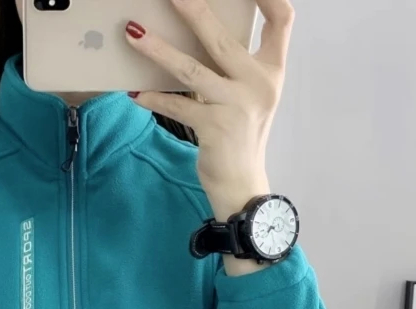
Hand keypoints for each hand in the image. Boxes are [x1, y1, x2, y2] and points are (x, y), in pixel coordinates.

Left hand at [125, 0, 294, 226]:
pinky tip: (134, 91)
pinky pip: (177, 106)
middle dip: (193, 10)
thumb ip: (237, 67)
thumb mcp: (251, 97)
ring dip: (158, 50)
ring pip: (191, 69)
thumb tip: (200, 32)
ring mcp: (236, 106)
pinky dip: (153, 98)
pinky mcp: (213, 128)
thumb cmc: (241, 136)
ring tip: (133, 33)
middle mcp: (258, 84)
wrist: (242, 184)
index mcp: (272, 71)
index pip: (282, 20)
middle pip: (222, 37)